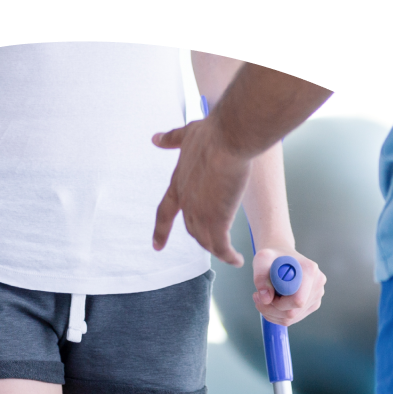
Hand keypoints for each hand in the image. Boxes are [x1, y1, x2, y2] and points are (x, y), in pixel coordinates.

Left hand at [151, 118, 250, 263]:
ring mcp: (200, 213)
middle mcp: (187, 202)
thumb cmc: (213, 133)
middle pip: (192, 230)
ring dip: (217, 250)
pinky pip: (221, 248)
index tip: (157, 246)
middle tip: (215, 246)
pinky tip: (237, 260)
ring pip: (206, 241)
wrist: (229, 138)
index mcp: (178, 184)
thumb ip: (172, 140)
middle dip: (202, 239)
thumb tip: (155, 139)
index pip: (165, 212)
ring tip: (229, 255)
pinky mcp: (217, 220)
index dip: (161, 230)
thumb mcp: (187, 135)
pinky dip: (228, 257)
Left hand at [253, 246, 324, 326]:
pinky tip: (271, 302)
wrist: (282, 258)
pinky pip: (293, 319)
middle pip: (293, 313)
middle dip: (271, 309)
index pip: (297, 301)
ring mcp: (317, 296)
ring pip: (291, 318)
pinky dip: (277, 315)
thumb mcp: (261, 259)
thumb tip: (266, 299)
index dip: (277, 303)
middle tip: (258, 298)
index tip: (265, 293)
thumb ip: (260, 277)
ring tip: (263, 298)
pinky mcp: (312, 305)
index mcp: (309, 271)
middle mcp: (317, 284)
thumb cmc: (272, 257)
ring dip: (272, 313)